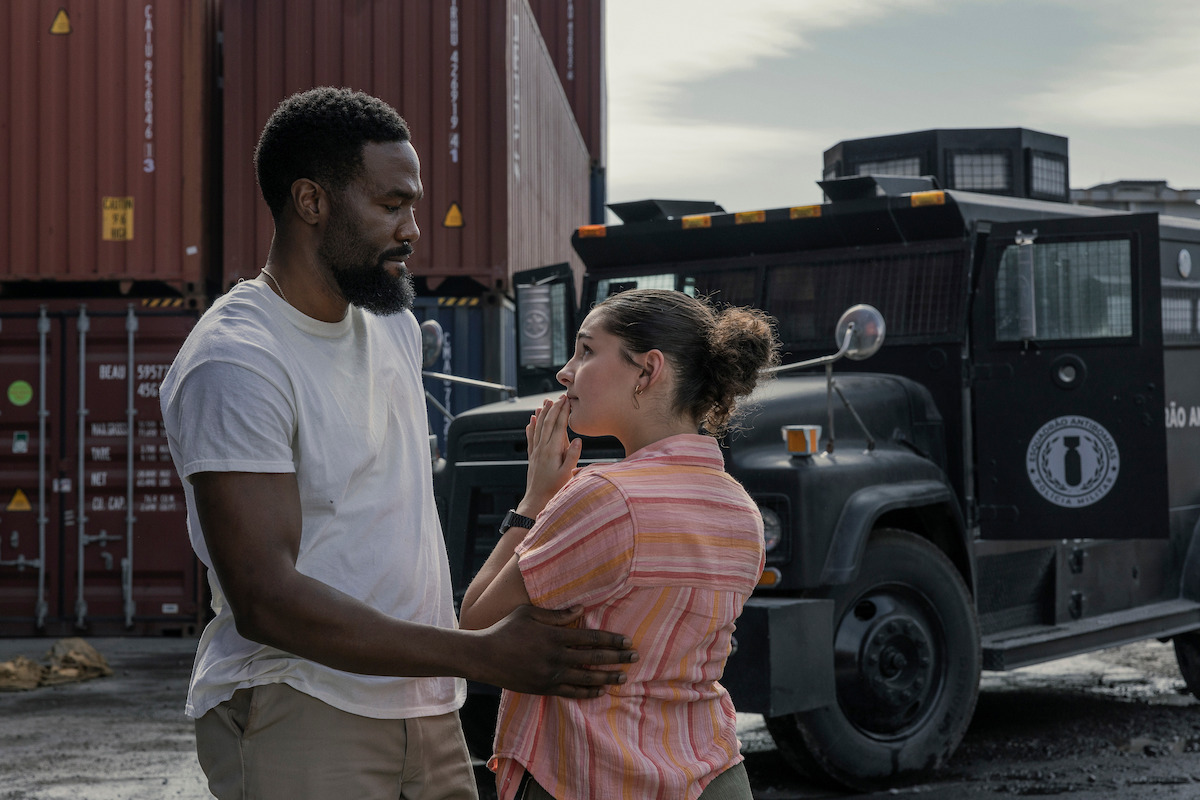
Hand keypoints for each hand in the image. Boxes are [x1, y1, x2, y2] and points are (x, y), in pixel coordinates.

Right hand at [475, 605, 636, 697]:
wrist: (484, 657)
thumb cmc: (506, 630)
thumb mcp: (529, 613)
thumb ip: (556, 614)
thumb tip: (581, 609)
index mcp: (554, 636)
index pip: (590, 638)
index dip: (611, 640)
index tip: (627, 640)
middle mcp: (556, 657)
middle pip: (594, 658)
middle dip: (617, 658)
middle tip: (635, 657)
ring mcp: (551, 675)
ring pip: (587, 678)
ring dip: (608, 677)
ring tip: (623, 677)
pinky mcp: (544, 689)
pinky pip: (572, 692)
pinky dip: (588, 692)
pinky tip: (601, 691)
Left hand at [520, 397, 580, 515]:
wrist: (537, 500)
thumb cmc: (554, 488)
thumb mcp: (567, 474)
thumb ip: (573, 456)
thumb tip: (578, 439)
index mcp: (552, 451)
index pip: (559, 426)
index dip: (563, 412)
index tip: (567, 400)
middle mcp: (542, 448)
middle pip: (548, 423)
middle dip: (554, 409)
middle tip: (560, 397)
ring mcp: (536, 452)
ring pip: (538, 428)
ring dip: (542, 414)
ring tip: (545, 403)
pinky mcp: (532, 457)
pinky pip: (531, 438)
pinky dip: (531, 427)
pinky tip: (531, 420)